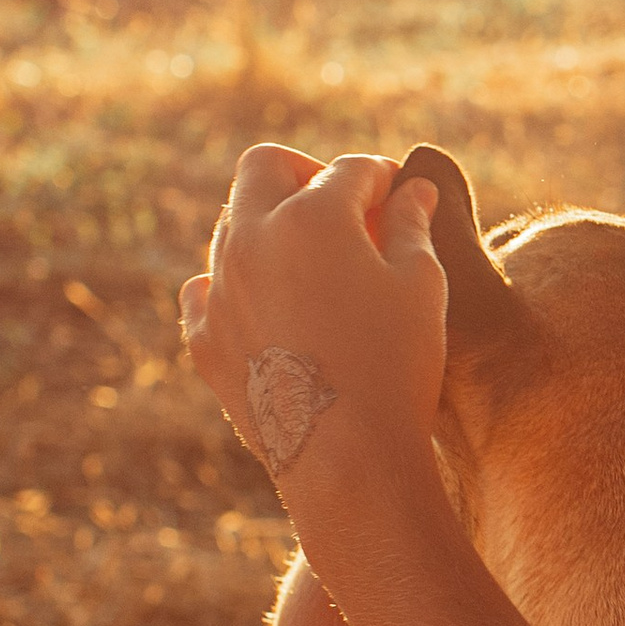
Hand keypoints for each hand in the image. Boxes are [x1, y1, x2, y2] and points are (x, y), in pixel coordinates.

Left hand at [181, 147, 446, 497]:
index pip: (350, 170)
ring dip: (271, 227)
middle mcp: (251, 238)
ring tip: (314, 260)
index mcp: (312, 215)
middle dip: (306, 173)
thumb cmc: (396, 365)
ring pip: (232, 225)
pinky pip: (204, 286)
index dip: (383, 176)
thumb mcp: (421, 284)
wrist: (347, 459)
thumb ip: (412, 225)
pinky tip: (268, 302)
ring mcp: (219, 287)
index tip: (398, 192)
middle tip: (342, 204)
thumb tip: (412, 190)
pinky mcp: (203, 335)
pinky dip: (233, 282)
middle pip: (266, 166)